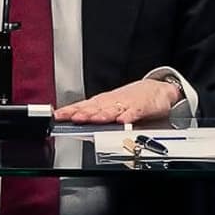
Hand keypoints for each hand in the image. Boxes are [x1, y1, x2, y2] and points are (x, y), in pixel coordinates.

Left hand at [55, 77, 185, 124]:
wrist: (157, 90)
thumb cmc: (131, 100)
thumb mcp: (111, 107)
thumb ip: (95, 116)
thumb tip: (74, 124)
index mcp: (103, 102)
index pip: (83, 106)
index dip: (70, 111)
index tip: (58, 116)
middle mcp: (112, 102)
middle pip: (95, 108)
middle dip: (83, 113)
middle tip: (72, 118)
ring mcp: (127, 104)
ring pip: (112, 110)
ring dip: (102, 115)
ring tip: (93, 119)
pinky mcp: (142, 108)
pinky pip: (135, 113)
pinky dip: (129, 116)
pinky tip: (123, 121)